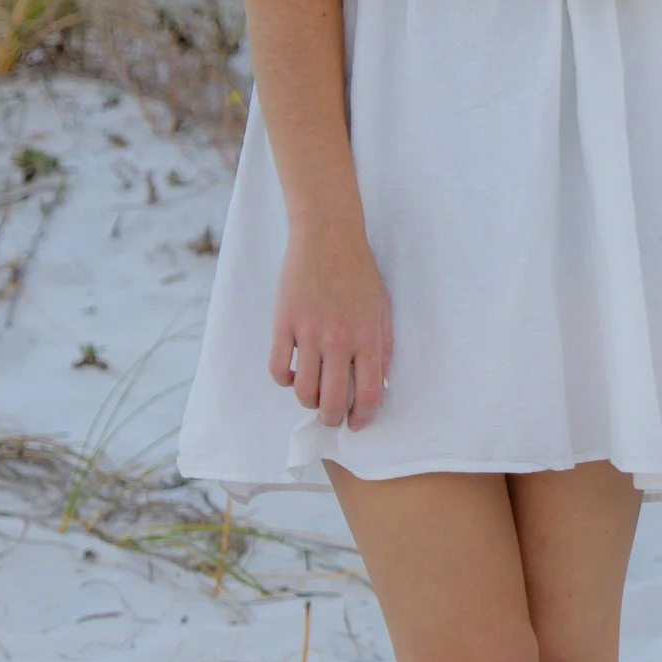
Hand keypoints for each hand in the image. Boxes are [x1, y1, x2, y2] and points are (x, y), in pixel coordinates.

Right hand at [270, 222, 392, 428]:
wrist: (327, 237)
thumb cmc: (358, 273)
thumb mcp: (382, 308)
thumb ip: (384, 347)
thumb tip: (381, 384)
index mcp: (367, 337)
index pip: (368, 393)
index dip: (362, 417)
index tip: (356, 424)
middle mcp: (338, 340)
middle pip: (333, 400)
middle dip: (332, 418)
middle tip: (331, 417)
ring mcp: (308, 333)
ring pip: (303, 390)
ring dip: (308, 401)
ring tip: (312, 395)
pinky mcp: (283, 324)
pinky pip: (277, 368)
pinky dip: (283, 380)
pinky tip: (291, 375)